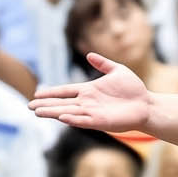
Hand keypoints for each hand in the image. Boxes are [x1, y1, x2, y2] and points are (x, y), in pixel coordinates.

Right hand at [31, 53, 156, 133]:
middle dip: (46, 105)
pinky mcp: (101, 121)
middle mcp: (88, 103)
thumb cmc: (134, 89)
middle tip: (30, 106)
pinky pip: (84, 120)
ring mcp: (93, 113)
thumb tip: (89, 55)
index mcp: (89, 91)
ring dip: (53, 112)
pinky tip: (62, 117)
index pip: (65, 91)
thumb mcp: (117, 71)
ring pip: (68, 112)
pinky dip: (73, 119)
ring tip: (38, 112)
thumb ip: (103, 63)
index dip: (51, 93)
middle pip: (62, 103)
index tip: (37, 93)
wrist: (147, 105)